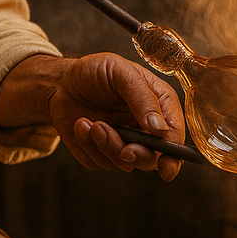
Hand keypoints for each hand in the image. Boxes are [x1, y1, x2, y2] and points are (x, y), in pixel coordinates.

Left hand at [48, 53, 184, 181]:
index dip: (174, 154)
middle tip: (124, 149)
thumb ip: (143, 97)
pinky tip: (81, 124)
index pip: (174, 134)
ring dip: (107, 145)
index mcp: (159, 105)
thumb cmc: (97, 71)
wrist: (62, 81)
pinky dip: (88, 145)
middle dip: (138, 156)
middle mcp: (144, 128)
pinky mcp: (100, 152)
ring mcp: (123, 142)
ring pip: (124, 163)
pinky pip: (98, 162)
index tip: (165, 166)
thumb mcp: (121, 72)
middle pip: (152, 158)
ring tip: (91, 123)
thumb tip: (161, 129)